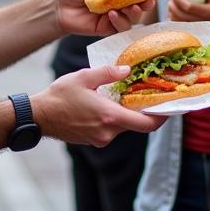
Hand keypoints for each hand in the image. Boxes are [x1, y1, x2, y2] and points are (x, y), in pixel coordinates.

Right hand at [32, 65, 164, 146]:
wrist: (38, 117)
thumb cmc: (59, 96)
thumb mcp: (84, 77)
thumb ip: (108, 73)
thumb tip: (128, 70)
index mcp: (109, 116)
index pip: (146, 124)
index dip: (162, 118)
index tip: (171, 108)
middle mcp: (108, 132)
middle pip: (136, 124)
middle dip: (144, 111)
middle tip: (152, 96)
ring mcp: (100, 139)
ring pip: (123, 126)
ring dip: (127, 114)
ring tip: (127, 96)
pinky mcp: (93, 140)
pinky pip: (111, 129)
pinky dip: (115, 118)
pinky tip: (109, 104)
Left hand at [57, 0, 156, 36]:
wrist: (59, 5)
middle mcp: (119, 4)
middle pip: (139, 7)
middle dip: (145, 5)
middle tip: (147, 3)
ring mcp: (114, 18)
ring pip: (132, 20)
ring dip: (134, 14)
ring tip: (128, 7)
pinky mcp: (107, 29)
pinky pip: (119, 29)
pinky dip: (119, 21)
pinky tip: (111, 14)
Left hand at [167, 0, 209, 28]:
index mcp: (208, 13)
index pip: (188, 7)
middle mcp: (202, 22)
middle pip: (180, 16)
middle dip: (172, 5)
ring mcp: (199, 28)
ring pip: (179, 23)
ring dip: (172, 12)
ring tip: (172, 2)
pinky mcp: (197, 31)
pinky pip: (182, 26)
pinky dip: (175, 18)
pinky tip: (175, 10)